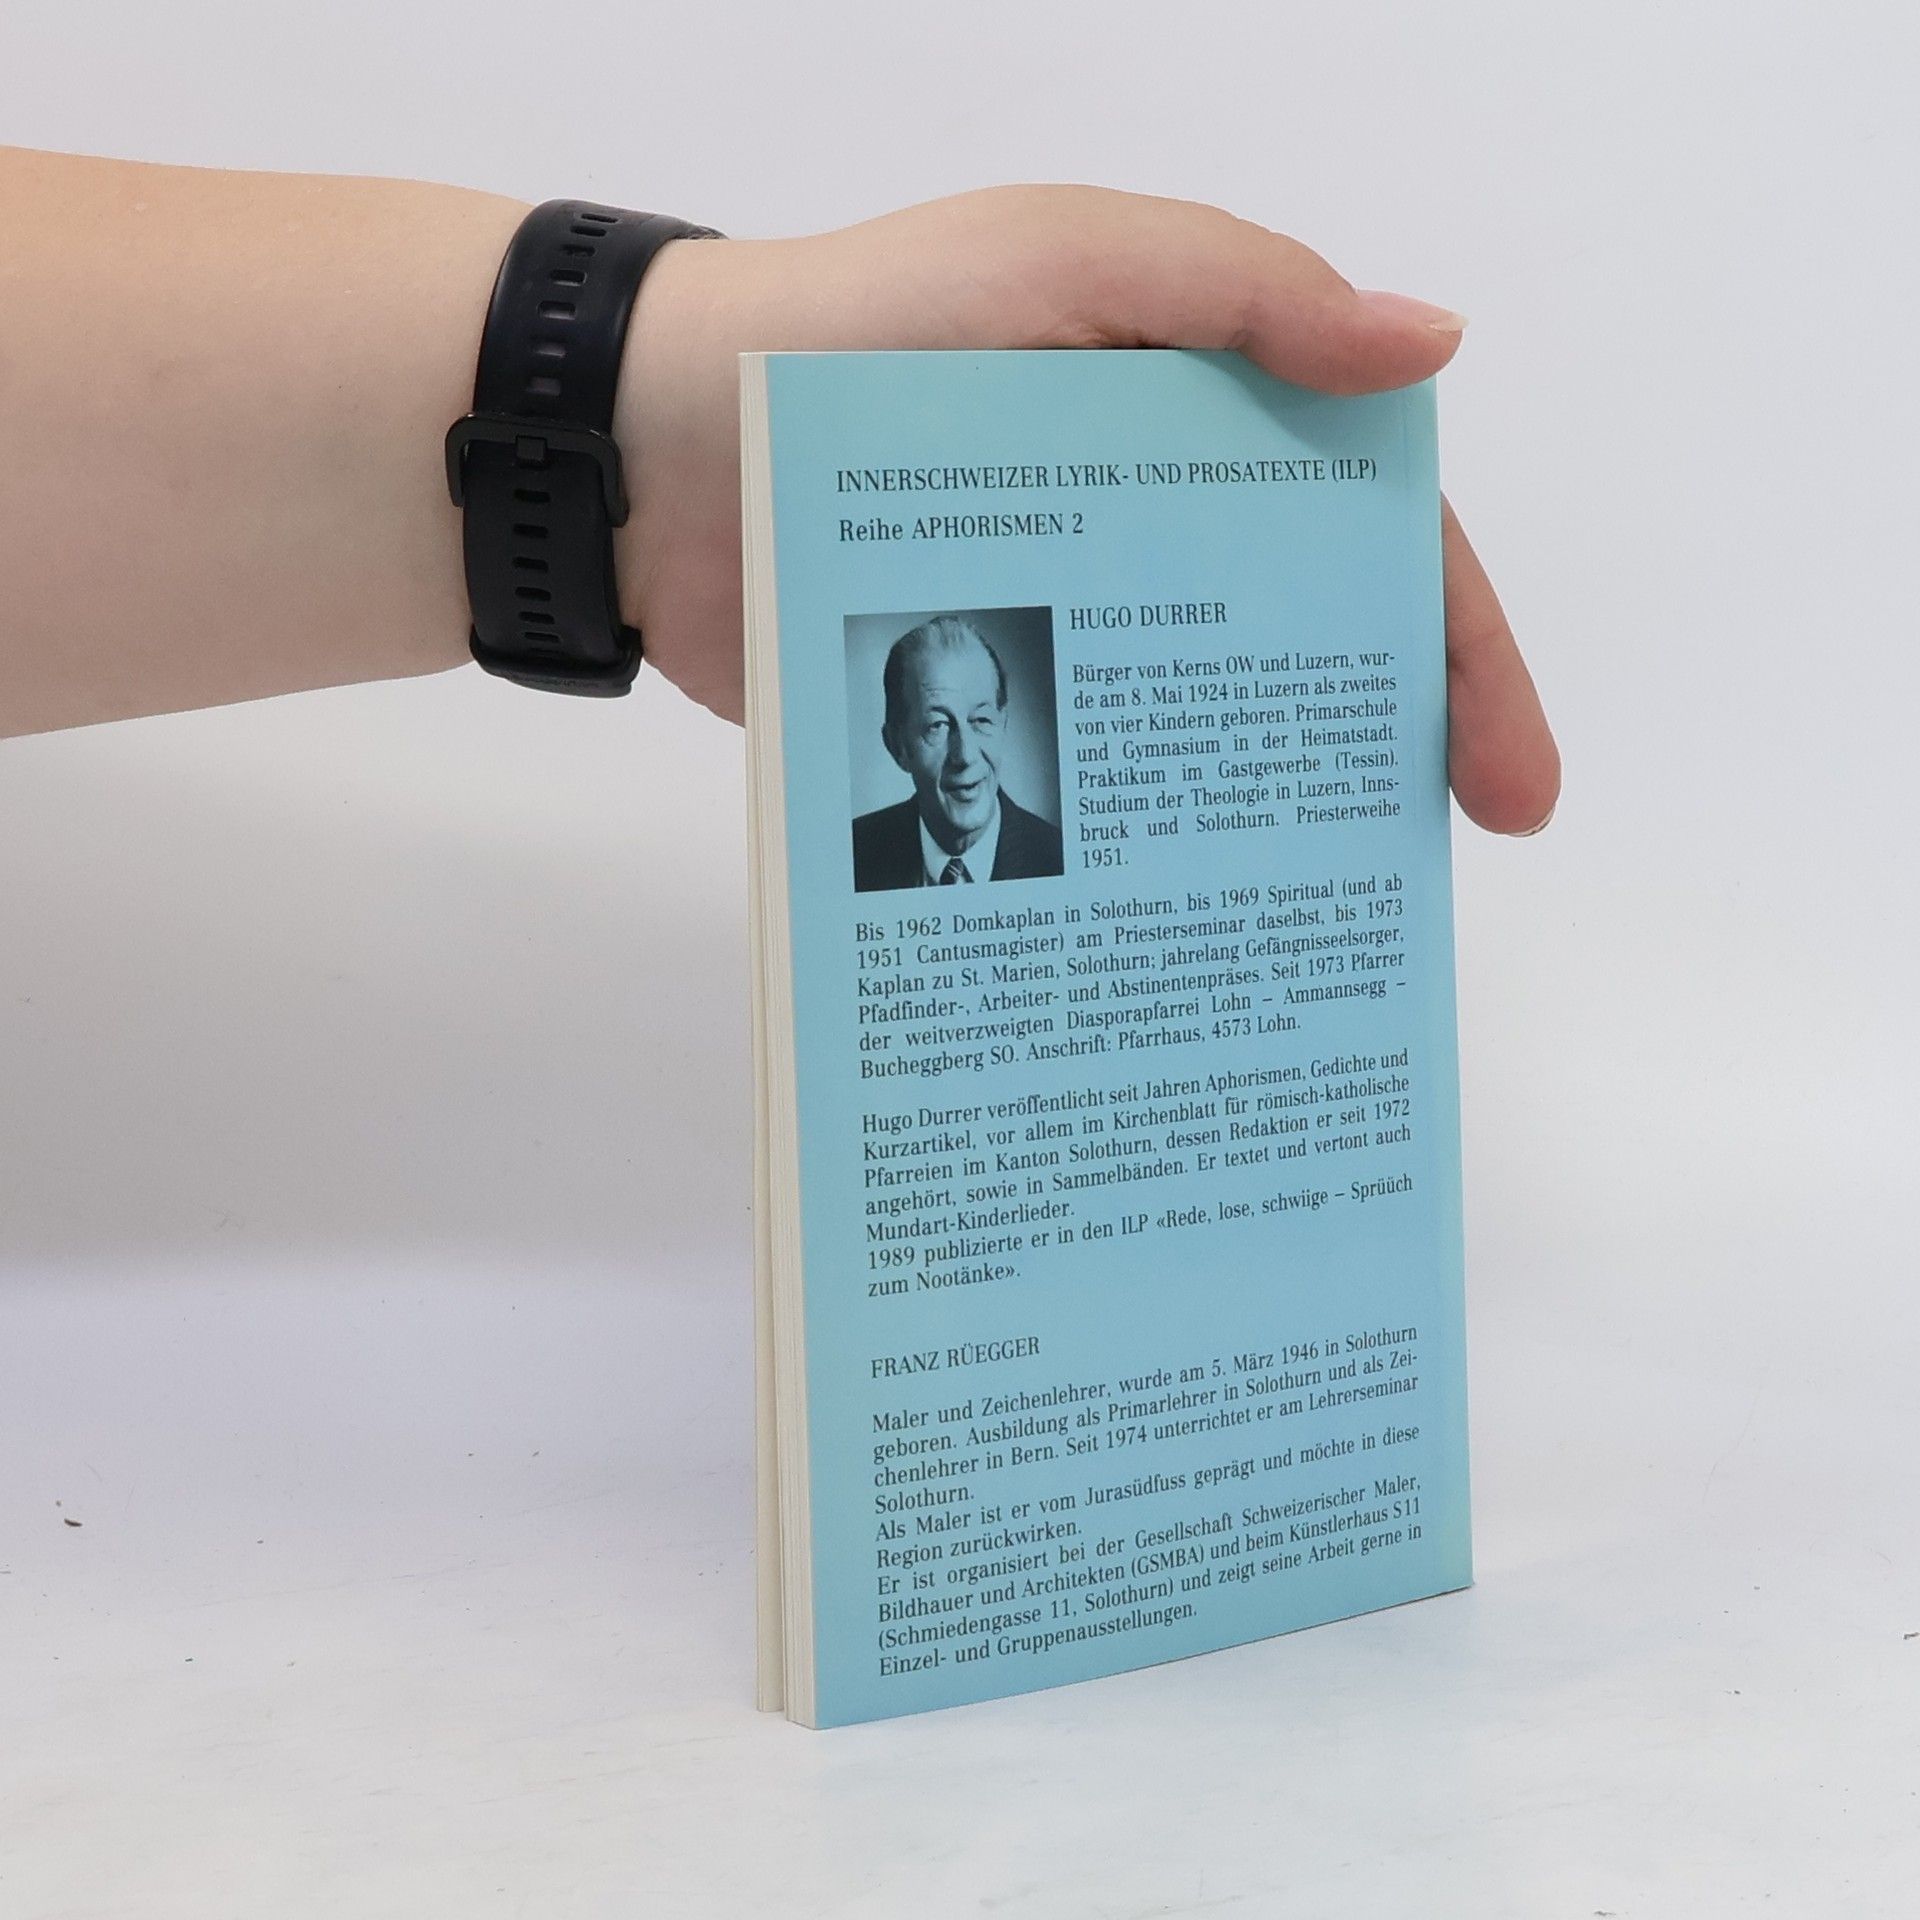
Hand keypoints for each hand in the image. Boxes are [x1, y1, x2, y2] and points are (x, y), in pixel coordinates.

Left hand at [620, 185, 1558, 835]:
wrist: (645, 450)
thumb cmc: (857, 329)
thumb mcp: (1063, 261)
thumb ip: (1242, 294)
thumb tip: (1428, 346)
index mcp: (1190, 417)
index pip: (1368, 531)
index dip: (1455, 647)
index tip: (1505, 780)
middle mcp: (1143, 523)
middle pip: (1301, 642)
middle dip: (1393, 744)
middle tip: (1449, 857)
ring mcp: (1058, 619)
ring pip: (1193, 725)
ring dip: (1267, 812)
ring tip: (1324, 912)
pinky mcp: (967, 698)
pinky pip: (1078, 770)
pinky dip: (1134, 833)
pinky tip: (1174, 905)